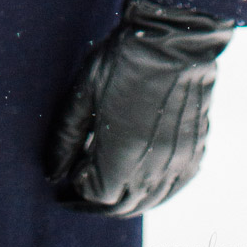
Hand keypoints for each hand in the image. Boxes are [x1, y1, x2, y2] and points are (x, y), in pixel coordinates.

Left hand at [46, 0, 233, 216]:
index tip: (70, 171)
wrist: (174, 41)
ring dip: (125, 198)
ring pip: (149, 200)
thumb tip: (52, 170)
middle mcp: (153, 169)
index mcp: (122, 157)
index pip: (98, 193)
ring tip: (105, 184)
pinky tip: (137, 177)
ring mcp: (178, 163)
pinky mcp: (195, 153)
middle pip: (123, 205)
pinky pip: (171, 188)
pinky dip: (152, 190)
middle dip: (98, 201)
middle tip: (80, 187)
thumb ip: (66, 136)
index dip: (80, 186)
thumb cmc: (123, 61)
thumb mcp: (84, 93)